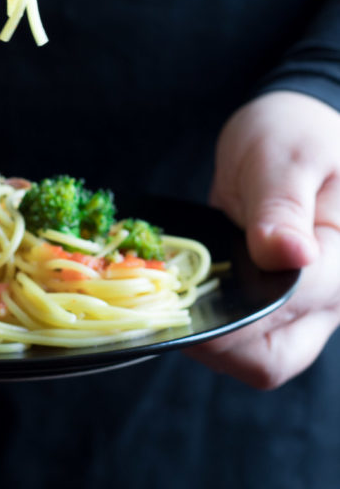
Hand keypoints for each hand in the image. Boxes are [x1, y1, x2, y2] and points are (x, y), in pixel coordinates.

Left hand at [187, 90, 339, 387]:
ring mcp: (303, 309)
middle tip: (165, 300)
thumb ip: (282, 206)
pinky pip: (241, 335)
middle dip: (216, 341)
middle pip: (276, 357)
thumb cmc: (296, 134)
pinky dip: (208, 322)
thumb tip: (289, 254)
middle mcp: (332, 298)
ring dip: (206, 335)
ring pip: (255, 357)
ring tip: (166, 293)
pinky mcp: (273, 306)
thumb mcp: (287, 156)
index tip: (184, 293)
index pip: (293, 304)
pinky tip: (178, 292)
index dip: (236, 308)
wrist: (290, 132)